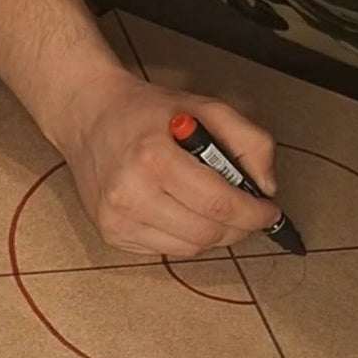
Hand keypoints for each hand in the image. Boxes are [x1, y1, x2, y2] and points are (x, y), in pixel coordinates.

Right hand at [52, 70, 280, 256]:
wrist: (88, 115)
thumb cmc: (145, 112)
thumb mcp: (205, 107)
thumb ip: (248, 140)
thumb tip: (266, 186)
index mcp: (154, 157)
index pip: (219, 203)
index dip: (254, 213)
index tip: (269, 211)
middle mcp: (131, 193)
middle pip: (207, 232)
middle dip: (239, 226)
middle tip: (248, 212)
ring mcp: (117, 218)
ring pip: (189, 248)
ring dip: (213, 234)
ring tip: (216, 210)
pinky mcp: (110, 232)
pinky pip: (165, 250)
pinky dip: (185, 236)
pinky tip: (183, 211)